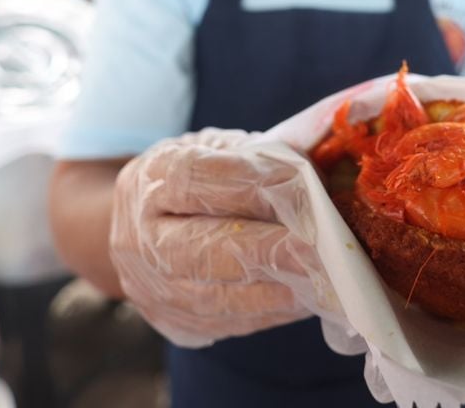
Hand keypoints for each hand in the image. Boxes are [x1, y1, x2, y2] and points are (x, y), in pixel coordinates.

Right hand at [109, 128, 320, 346]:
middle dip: (268, 249)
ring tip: (324, 275)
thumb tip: (321, 139)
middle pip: (204, 250)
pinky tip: (307, 293)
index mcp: (149, 181)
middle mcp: (139, 239)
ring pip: (221, 297)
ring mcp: (154, 289)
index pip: (194, 180)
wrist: (140, 231)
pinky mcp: (177, 325)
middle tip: (319, 247)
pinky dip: (275, 309)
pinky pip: (234, 321)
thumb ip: (262, 149)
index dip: (250, 182)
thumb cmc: (193, 181)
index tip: (301, 182)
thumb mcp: (216, 148)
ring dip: (279, 288)